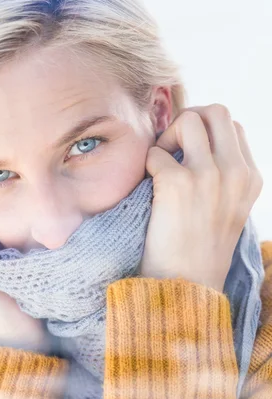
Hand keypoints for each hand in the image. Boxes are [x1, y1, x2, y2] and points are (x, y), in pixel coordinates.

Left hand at [138, 104, 262, 292]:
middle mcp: (236, 172)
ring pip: (188, 120)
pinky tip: (150, 187)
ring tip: (161, 163)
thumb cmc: (200, 250)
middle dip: (189, 120)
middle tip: (173, 146)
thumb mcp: (229, 209)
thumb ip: (224, 175)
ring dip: (168, 136)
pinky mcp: (177, 183)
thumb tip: (194, 142)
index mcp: (251, 178)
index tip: (189, 152)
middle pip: (216, 111)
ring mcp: (208, 175)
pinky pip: (156, 151)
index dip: (207, 131)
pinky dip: (148, 164)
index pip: (233, 127)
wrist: (186, 286)